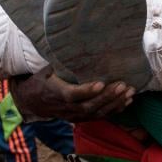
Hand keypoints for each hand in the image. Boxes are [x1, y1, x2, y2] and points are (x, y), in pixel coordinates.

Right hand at [10, 66, 134, 122]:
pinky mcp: (80, 119)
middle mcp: (66, 108)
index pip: (72, 95)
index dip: (86, 91)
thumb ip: (60, 61)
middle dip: (107, 97)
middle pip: (88, 106)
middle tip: (123, 85)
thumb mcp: (46, 68)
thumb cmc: (42, 80)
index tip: (101, 83)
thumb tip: (75, 42)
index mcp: (55, 92)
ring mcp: (73, 116)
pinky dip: (115, 110)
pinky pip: (99, 117)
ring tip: (130, 92)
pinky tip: (127, 101)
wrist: (32, 102)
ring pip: (96, 113)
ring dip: (115, 103)